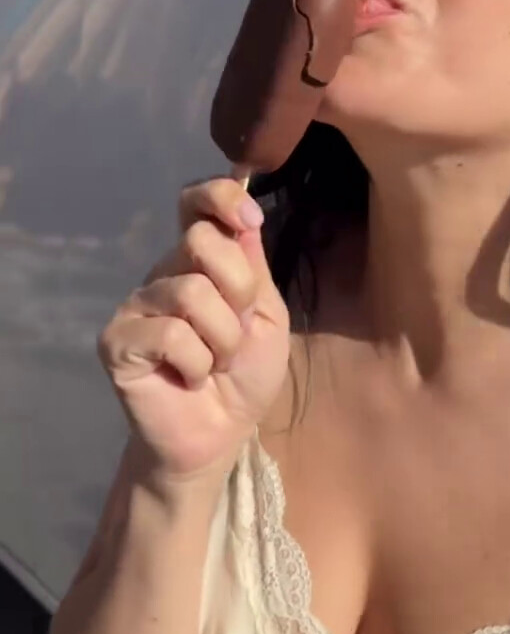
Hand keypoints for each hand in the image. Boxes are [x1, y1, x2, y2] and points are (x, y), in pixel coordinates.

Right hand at [97, 177, 289, 480]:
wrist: (218, 436)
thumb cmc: (244, 377)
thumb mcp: (268, 319)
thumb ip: (253, 268)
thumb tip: (241, 218)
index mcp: (201, 261)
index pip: (197, 202)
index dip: (221, 197)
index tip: (250, 220)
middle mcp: (164, 272)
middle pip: (202, 241)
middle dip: (240, 292)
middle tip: (237, 335)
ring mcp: (136, 305)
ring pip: (191, 293)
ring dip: (223, 340)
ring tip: (214, 365)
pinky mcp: (117, 340)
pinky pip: (169, 334)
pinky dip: (195, 363)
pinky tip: (188, 378)